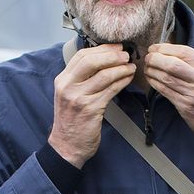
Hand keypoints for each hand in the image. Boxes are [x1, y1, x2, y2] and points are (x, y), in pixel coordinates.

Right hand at [48, 44, 136, 166]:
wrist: (66, 147)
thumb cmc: (71, 122)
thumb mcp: (69, 96)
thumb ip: (80, 80)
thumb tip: (102, 62)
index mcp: (62, 80)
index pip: (81, 56)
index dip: (101, 49)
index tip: (115, 47)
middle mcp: (68, 87)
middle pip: (92, 61)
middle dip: (112, 55)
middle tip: (125, 54)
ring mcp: (79, 98)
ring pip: (104, 75)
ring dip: (121, 69)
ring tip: (131, 66)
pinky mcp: (91, 109)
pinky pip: (110, 90)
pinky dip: (122, 82)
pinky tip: (128, 79)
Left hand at [144, 43, 193, 155]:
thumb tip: (175, 55)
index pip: (184, 51)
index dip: (166, 48)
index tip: (155, 48)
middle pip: (172, 63)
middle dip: (155, 59)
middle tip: (148, 58)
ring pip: (166, 78)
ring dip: (152, 71)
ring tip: (147, 68)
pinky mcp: (186, 107)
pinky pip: (166, 92)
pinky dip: (155, 84)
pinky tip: (151, 80)